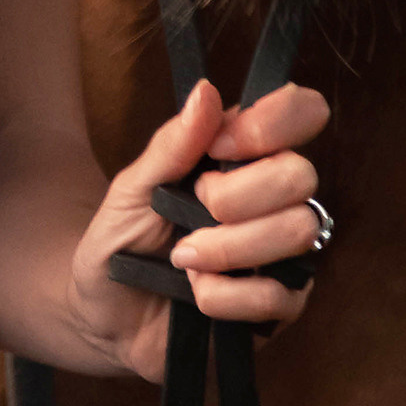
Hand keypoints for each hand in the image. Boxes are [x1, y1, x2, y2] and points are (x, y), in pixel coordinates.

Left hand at [66, 78, 332, 381]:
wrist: (105, 315)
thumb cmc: (121, 240)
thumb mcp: (133, 187)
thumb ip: (172, 144)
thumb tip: (206, 90)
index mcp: (243, 155)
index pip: (300, 113)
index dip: (271, 123)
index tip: (219, 147)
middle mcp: (274, 198)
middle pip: (300, 175)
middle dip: (237, 196)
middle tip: (195, 210)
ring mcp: (283, 253)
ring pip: (296, 230)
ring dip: (228, 248)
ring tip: (185, 259)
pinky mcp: (282, 307)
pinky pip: (280, 294)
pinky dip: (227, 296)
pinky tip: (198, 296)